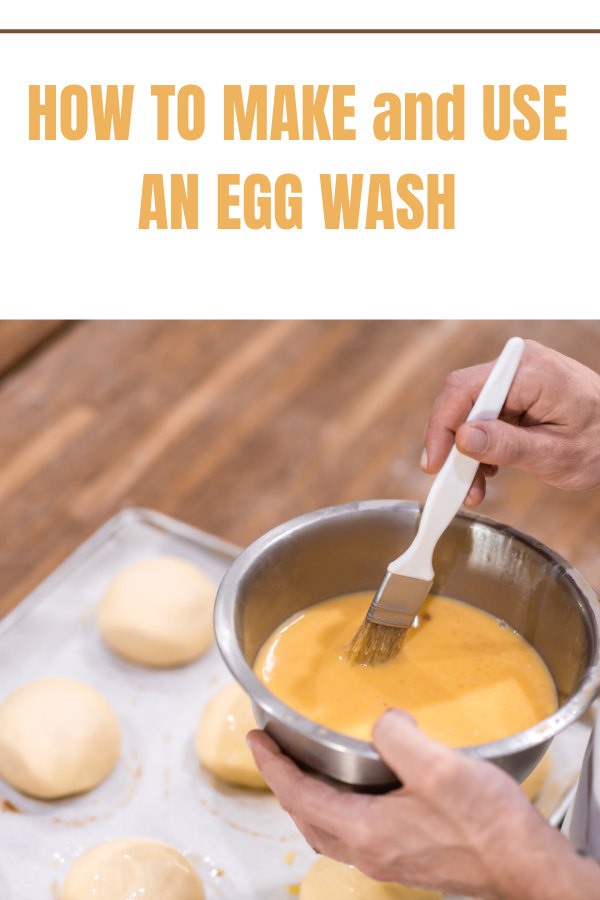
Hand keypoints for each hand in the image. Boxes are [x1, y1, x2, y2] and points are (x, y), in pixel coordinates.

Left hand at [248, 709, 599, 899]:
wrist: (527, 867)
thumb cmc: (488, 826)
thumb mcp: (437, 768)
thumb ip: (396, 737)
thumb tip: (382, 723)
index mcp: (365, 830)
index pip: (298, 796)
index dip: (271, 766)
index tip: (254, 739)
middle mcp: (370, 851)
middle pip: (306, 818)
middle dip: (284, 784)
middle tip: (272, 753)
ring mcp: (390, 859)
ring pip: (329, 829)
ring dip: (309, 798)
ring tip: (306, 768)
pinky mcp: (410, 858)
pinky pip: (355, 832)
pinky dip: (339, 808)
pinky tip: (358, 790)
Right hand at [422, 340, 599, 506]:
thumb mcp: (555, 454)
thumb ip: (508, 445)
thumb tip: (463, 438)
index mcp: (531, 371)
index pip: (464, 390)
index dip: (442, 428)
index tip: (435, 464)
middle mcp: (518, 365)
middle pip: (461, 399)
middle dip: (451, 443)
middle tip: (453, 483)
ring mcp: (516, 376)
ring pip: (467, 410)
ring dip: (465, 450)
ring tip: (475, 486)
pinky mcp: (515, 390)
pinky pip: (482, 414)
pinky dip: (478, 444)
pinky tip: (487, 469)